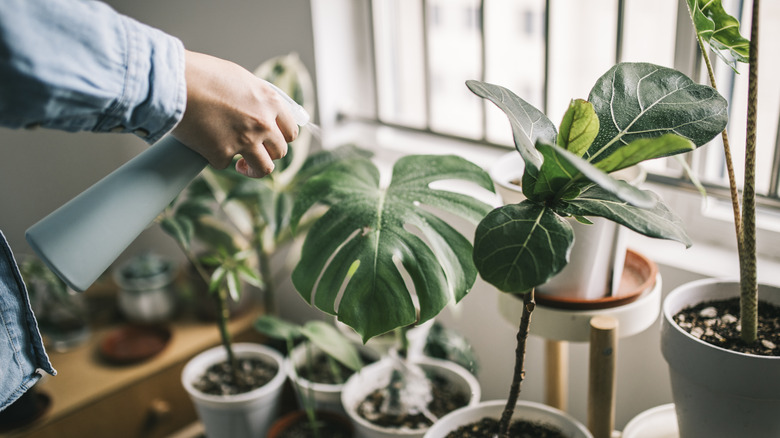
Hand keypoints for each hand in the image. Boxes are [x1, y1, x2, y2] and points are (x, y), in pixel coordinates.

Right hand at [172, 51, 297, 177]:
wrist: (173, 82)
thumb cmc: (202, 74)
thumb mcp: (240, 78)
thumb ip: (255, 97)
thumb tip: (262, 110)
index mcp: (270, 102)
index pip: (291, 130)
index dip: (282, 138)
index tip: (273, 141)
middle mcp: (263, 123)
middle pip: (280, 151)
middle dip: (268, 154)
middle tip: (254, 152)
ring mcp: (245, 141)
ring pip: (264, 169)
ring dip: (253, 170)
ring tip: (242, 166)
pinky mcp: (222, 154)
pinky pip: (225, 164)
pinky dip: (216, 158)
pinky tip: (207, 146)